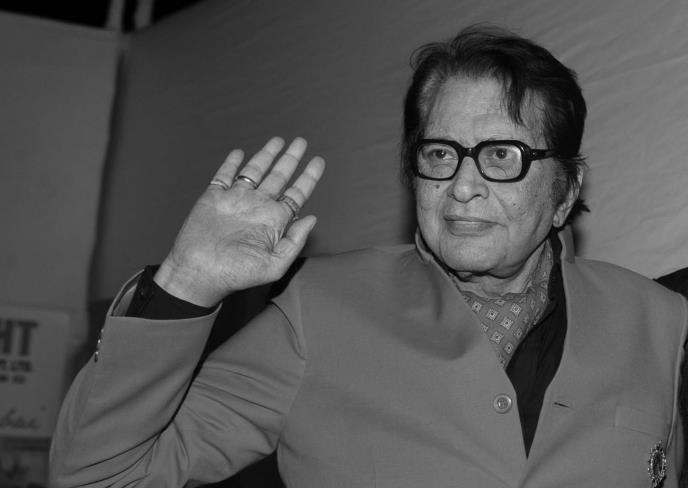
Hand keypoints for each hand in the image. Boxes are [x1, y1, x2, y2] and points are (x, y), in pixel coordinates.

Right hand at [154, 137, 324, 306]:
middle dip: (290, 159)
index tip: (319, 161)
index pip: (296, 194)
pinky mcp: (214, 197)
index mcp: (274, 221)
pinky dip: (231, 163)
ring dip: (266, 155)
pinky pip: (224, 175)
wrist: (198, 273)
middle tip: (301, 142)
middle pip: (279, 176)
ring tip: (278, 140)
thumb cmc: (236, 274)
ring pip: (254, 171)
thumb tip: (312, 219)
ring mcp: (236, 200)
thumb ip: (294, 241)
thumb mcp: (274, 264)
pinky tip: (240, 152)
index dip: (308, 177)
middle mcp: (257, 207)